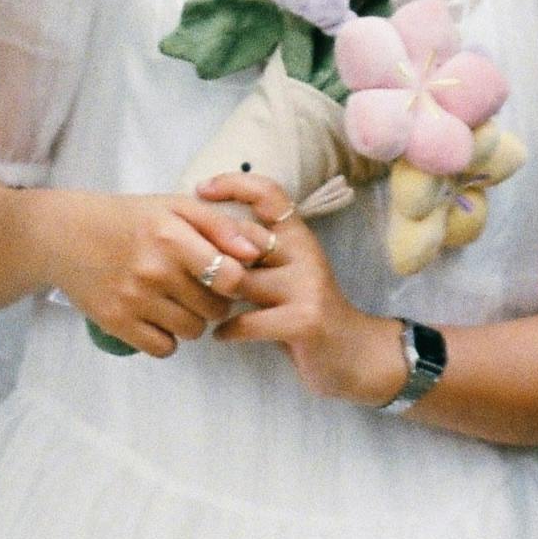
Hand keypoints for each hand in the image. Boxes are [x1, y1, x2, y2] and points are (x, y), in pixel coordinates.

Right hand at [37, 183, 275, 360]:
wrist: (66, 236)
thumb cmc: (130, 219)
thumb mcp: (175, 207)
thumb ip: (221, 225)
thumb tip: (260, 250)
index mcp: (172, 236)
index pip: (230, 277)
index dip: (234, 279)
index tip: (224, 274)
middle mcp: (154, 270)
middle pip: (215, 309)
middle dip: (213, 301)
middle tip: (196, 286)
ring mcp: (133, 300)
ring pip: (192, 331)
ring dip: (191, 320)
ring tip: (175, 300)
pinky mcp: (116, 323)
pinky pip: (164, 349)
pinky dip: (166, 338)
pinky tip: (157, 316)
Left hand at [197, 173, 404, 407]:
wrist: (355, 355)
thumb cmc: (307, 312)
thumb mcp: (286, 274)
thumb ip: (255, 255)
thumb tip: (203, 235)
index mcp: (299, 237)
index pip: (269, 193)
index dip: (233, 184)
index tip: (201, 189)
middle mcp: (305, 254)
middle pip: (243, 236)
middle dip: (208, 251)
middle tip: (182, 265)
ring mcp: (306, 287)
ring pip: (241, 280)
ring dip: (213, 295)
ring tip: (198, 304)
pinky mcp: (302, 321)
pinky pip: (248, 321)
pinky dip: (227, 330)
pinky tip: (220, 335)